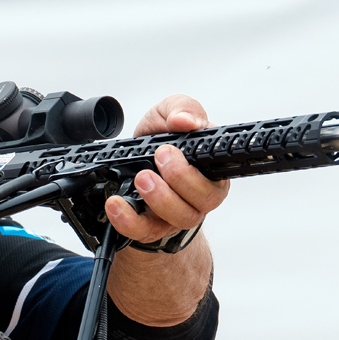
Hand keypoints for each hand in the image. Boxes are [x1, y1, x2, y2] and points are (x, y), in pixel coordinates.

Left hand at [104, 94, 229, 243]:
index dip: (208, 161)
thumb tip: (187, 120)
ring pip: (181, 217)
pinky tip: (115, 203)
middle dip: (181, 177)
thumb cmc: (159, 140)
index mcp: (212, 167)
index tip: (181, 146)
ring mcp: (178, 214)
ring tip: (141, 177)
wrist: (132, 163)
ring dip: (160, 198)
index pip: (222, 169)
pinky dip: (128, 219)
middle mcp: (201, 195)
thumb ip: (181, 108)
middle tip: (159, 156)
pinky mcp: (153, 228)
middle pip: (205, 198)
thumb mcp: (167, 113)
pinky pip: (144, 231)